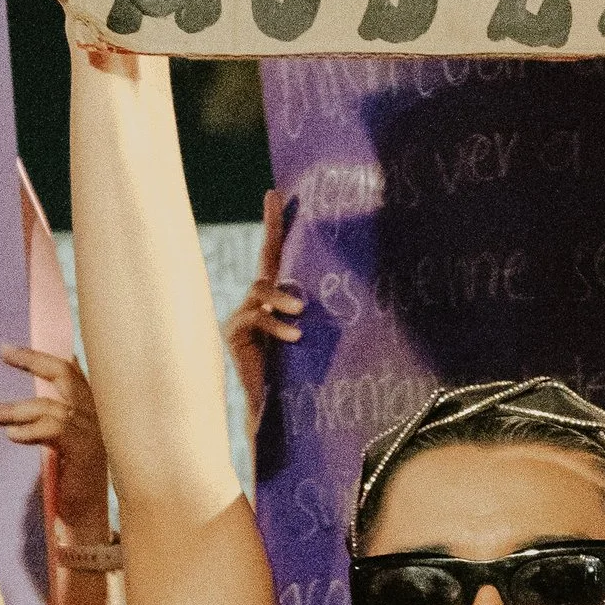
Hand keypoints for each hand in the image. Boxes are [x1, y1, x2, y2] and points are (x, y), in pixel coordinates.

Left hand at [0, 343, 111, 533]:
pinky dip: (29, 430)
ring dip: (12, 409)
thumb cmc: (75, 484)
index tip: (7, 350)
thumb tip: (27, 404)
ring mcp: (96, 432)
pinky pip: (54, 429)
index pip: (71, 371)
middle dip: (32, 359)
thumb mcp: (64, 445)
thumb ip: (53, 420)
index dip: (40, 357)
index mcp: (95, 410)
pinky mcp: (87, 451)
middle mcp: (100, 415)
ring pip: (49, 406)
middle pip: (65, 374)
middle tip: (2, 351)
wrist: (92, 520)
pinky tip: (10, 435)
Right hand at [223, 188, 303, 429]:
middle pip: (265, 260)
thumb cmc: (305, 374)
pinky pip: (254, 319)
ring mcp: (242, 317)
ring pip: (259, 289)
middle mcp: (257, 302)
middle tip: (278, 201)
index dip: (275, 224)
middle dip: (272, 227)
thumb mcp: (320, 337)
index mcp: (277, 299)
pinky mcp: (234, 334)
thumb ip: (327, 316)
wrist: (280, 410)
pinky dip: (276, 325)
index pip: (276, 254)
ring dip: (282, 298)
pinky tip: (294, 335)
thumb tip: (370, 294)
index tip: (277, 193)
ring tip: (301, 313)